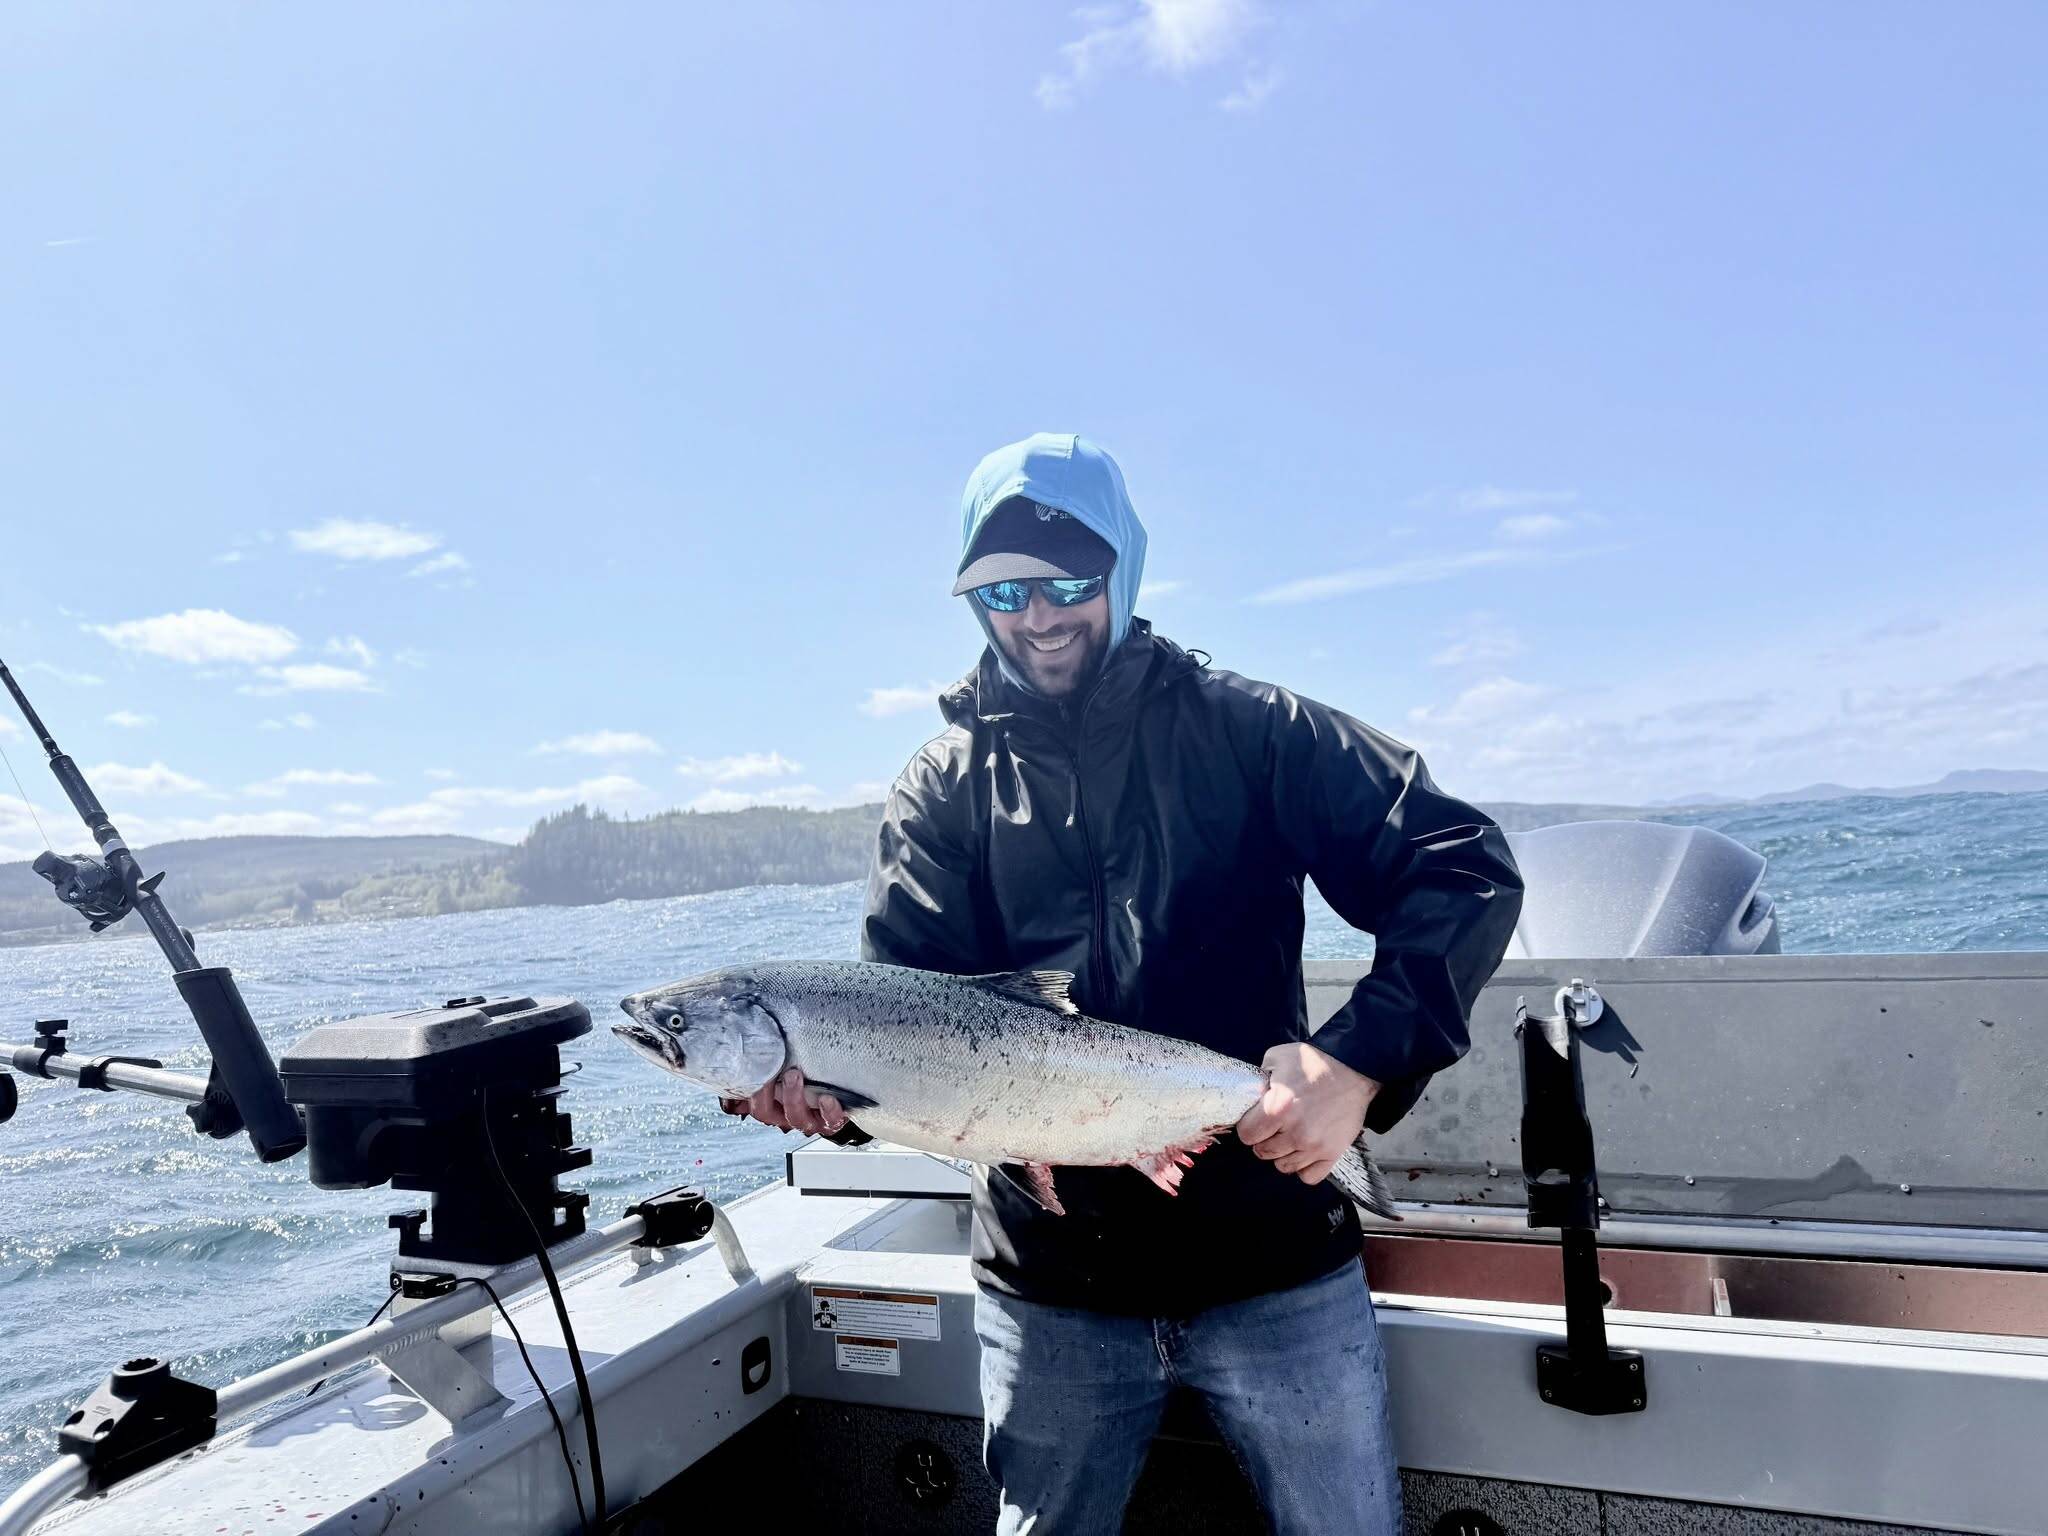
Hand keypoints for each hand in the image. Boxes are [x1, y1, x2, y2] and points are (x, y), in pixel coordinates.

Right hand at [720, 1069, 846, 1136]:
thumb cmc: (807, 1068)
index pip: (750, 1102)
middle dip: (764, 1094)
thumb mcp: (781, 1060)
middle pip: (766, 1114)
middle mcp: (787, 1113)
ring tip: (795, 1075)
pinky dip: (829, 1111)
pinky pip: (830, 1122)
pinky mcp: (832, 1119)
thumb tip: (738, 1056)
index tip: (748, 1071)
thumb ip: (762, 1061)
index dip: (746, 1092)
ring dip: (792, 1097)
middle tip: (771, 1071)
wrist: (843, 1079)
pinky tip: (827, 1099)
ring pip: (796, 1119)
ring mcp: (810, 1118)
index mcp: (772, 1102)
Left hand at [1237, 1042, 1379, 1186]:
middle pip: (1263, 1152)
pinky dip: (1305, 1167)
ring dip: (1283, 1153)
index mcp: (1278, 1108)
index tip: (1256, 1120)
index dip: (1249, 1126)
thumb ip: (1258, 1081)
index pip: (1246, 1135)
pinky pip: (1309, 1176)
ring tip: (1291, 1136)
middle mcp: (1295, 1131)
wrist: (1354, 1069)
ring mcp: (1315, 1146)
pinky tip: (1305, 1151)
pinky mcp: (1333, 1153)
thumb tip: (1248, 1098)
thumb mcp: (1277, 1058)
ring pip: (1284, 1166)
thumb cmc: (1314, 1062)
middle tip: (1274, 1127)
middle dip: (1264, 1139)